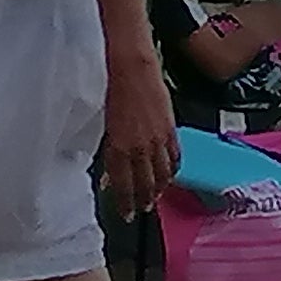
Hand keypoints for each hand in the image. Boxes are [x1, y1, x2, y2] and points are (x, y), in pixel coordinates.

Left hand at [100, 43, 178, 214]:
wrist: (133, 67)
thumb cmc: (113, 90)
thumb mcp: (105, 125)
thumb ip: (110, 152)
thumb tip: (110, 173)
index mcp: (120, 149)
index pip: (124, 186)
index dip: (126, 203)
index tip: (126, 213)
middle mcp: (141, 149)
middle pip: (146, 184)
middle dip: (143, 200)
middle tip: (141, 209)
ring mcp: (159, 140)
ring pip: (163, 174)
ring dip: (160, 189)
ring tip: (156, 196)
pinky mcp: (171, 129)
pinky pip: (175, 156)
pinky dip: (173, 168)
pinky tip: (171, 173)